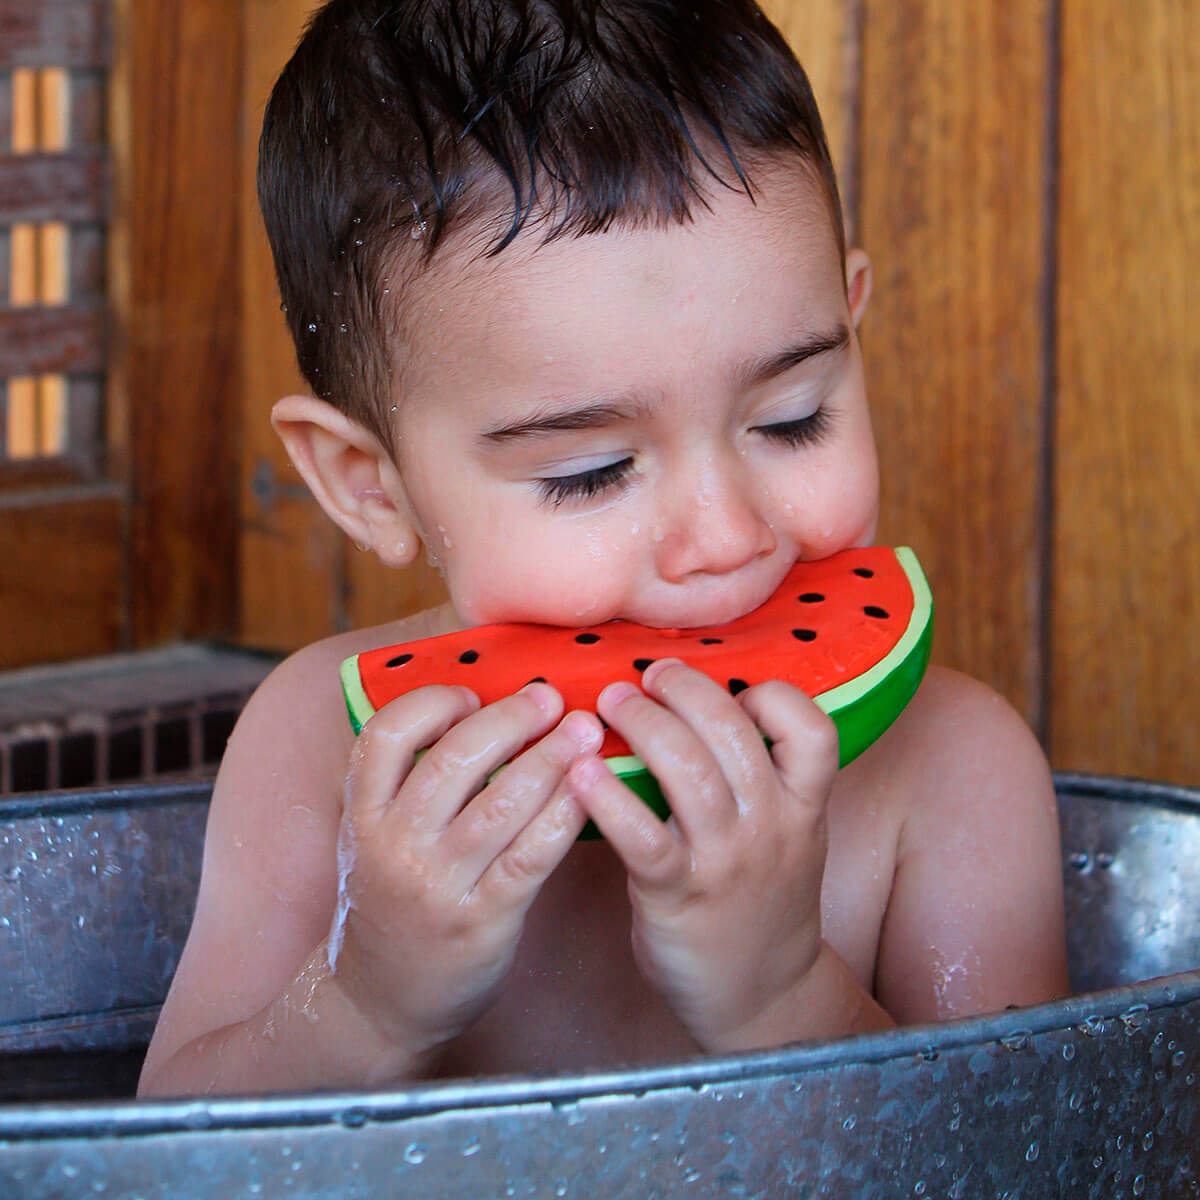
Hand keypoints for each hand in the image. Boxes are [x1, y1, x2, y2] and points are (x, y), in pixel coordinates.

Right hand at [331, 681, 601, 1062]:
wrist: (376, 1006)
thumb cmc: (389, 907)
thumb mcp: (373, 841)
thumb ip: (408, 786)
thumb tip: (482, 712)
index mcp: (362, 817)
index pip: (384, 735)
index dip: (432, 703)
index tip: (471, 695)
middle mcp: (394, 847)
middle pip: (453, 760)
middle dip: (510, 719)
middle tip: (550, 699)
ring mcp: (438, 887)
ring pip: (500, 804)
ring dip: (550, 758)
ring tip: (583, 731)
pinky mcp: (482, 923)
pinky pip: (530, 856)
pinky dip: (563, 815)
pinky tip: (589, 789)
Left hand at [567, 658, 838, 1049]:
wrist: (764, 997)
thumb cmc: (761, 901)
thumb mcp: (789, 835)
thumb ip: (763, 778)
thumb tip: (704, 705)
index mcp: (803, 806)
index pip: (812, 729)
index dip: (774, 696)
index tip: (733, 687)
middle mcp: (771, 826)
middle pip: (733, 733)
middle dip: (685, 689)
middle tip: (647, 675)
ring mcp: (726, 862)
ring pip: (689, 772)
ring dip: (644, 726)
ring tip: (611, 704)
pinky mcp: (678, 896)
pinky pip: (642, 837)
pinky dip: (609, 799)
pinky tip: (581, 773)